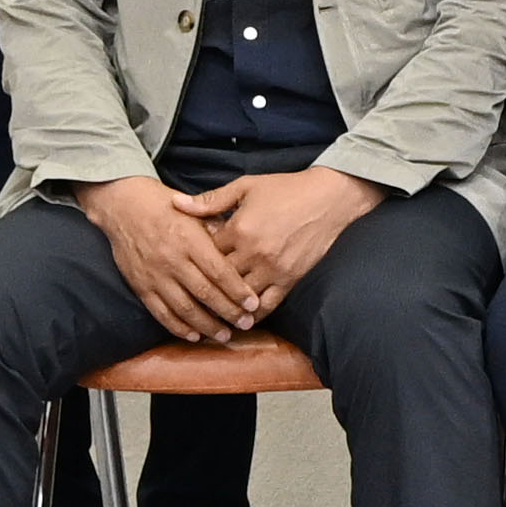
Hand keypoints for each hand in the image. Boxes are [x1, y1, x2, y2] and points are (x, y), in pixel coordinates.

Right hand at [82, 173, 255, 340]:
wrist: (125, 206)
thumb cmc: (168, 207)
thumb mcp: (196, 213)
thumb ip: (218, 232)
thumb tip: (242, 253)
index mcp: (190, 240)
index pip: (219, 272)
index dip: (237, 290)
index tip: (253, 304)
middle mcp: (173, 260)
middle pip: (205, 293)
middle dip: (228, 312)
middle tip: (246, 324)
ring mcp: (155, 275)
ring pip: (184, 308)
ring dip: (206, 325)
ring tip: (224, 335)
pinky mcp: (140, 286)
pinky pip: (161, 312)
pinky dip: (178, 327)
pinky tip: (194, 335)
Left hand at [180, 164, 383, 302]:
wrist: (329, 198)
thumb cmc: (286, 189)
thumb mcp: (246, 187)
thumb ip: (210, 200)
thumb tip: (176, 204)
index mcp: (239, 229)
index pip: (206, 253)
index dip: (195, 259)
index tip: (189, 264)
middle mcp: (253, 253)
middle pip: (219, 279)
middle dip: (205, 287)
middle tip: (189, 297)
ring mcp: (273, 268)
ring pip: (240, 297)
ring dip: (225, 308)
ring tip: (210, 317)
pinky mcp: (290, 279)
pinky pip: (268, 304)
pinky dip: (252, 314)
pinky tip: (242, 320)